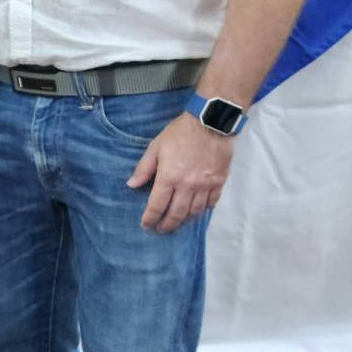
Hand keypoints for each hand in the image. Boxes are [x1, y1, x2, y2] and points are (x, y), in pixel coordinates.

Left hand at [127, 113, 232, 231]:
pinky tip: (196, 210)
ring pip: (194, 211)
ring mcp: (205, 185)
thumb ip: (144, 168)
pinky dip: (203, 210)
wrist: (211, 122)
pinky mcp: (219, 182)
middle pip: (176, 214)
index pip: (157, 205)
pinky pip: (211, 203)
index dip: (150, 218)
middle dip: (167, 225)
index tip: (146, 225)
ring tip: (177, 222)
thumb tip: (132, 185)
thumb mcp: (156, 147)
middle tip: (161, 229)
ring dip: (184, 220)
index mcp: (169, 177)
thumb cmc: (180, 133)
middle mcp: (188, 186)